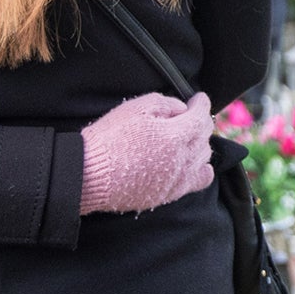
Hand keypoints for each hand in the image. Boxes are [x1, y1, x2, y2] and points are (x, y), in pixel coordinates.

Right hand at [80, 93, 215, 214]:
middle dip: (200, 122)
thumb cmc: (110, 138)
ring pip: (203, 158)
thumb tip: (182, 109)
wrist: (90, 174)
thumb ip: (166, 103)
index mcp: (174, 136)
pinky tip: (195, 164)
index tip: (199, 98)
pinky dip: (201, 169)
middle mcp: (181, 160)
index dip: (202, 103)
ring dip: (200, 144)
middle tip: (191, 115)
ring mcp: (177, 179)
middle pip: (204, 137)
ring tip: (189, 137)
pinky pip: (197, 182)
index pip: (200, 117)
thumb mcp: (136, 108)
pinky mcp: (168, 194)